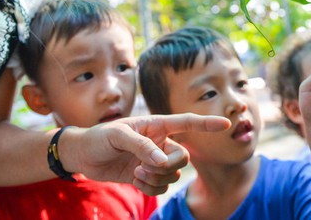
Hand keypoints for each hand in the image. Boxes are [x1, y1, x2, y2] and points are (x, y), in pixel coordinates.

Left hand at [62, 113, 229, 195]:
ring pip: (173, 175)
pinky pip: (162, 187)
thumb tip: (162, 162)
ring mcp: (155, 160)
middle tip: (147, 167)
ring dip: (156, 179)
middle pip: (183, 157)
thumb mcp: (118, 136)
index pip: (187, 122)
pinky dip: (151, 188)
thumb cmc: (99, 137)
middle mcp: (160, 142)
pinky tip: (135, 181)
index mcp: (156, 125)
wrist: (83, 155)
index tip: (226, 124)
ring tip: (136, 173)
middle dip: (168, 167)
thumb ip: (142, 146)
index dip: (207, 124)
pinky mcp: (148, 176)